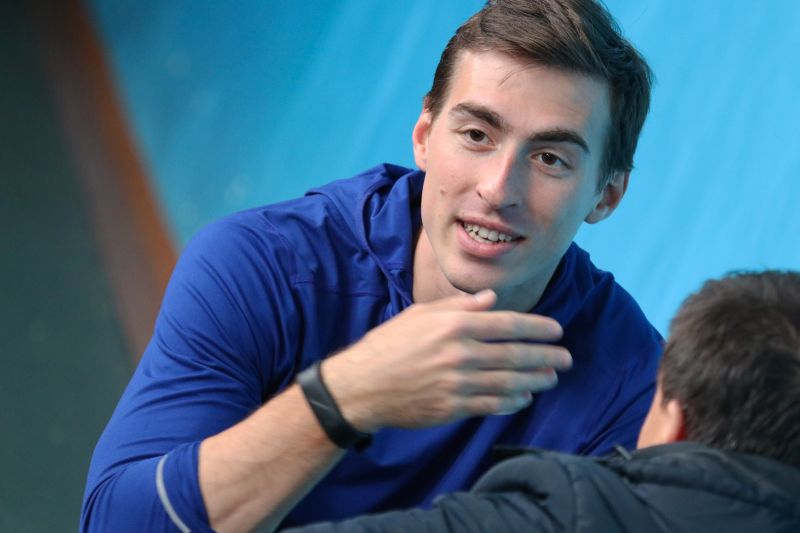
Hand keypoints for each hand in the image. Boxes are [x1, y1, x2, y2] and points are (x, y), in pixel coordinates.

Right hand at [321, 290, 571, 431]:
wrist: (362, 385)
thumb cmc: (389, 345)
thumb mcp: (420, 314)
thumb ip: (458, 305)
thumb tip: (492, 298)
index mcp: (454, 324)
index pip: (509, 324)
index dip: (538, 328)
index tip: (557, 330)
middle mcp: (461, 353)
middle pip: (516, 354)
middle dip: (546, 355)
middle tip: (566, 357)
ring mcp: (458, 383)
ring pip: (509, 381)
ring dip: (536, 379)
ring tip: (552, 377)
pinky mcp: (453, 407)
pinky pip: (492, 405)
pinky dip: (513, 401)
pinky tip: (524, 397)